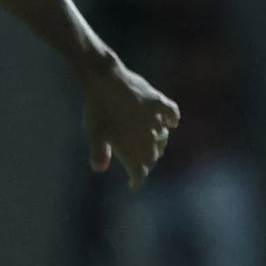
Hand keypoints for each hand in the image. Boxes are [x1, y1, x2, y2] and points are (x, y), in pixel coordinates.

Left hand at [81, 57, 180, 187]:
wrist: (105, 80)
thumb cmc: (97, 109)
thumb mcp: (94, 133)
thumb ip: (98, 152)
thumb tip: (99, 169)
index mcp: (133, 148)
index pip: (140, 172)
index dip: (137, 181)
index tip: (133, 185)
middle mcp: (148, 137)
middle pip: (152, 156)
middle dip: (147, 163)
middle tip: (140, 165)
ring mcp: (156, 119)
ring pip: (162, 138)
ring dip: (158, 145)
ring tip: (153, 145)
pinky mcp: (159, 102)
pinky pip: (172, 114)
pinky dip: (172, 120)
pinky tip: (170, 123)